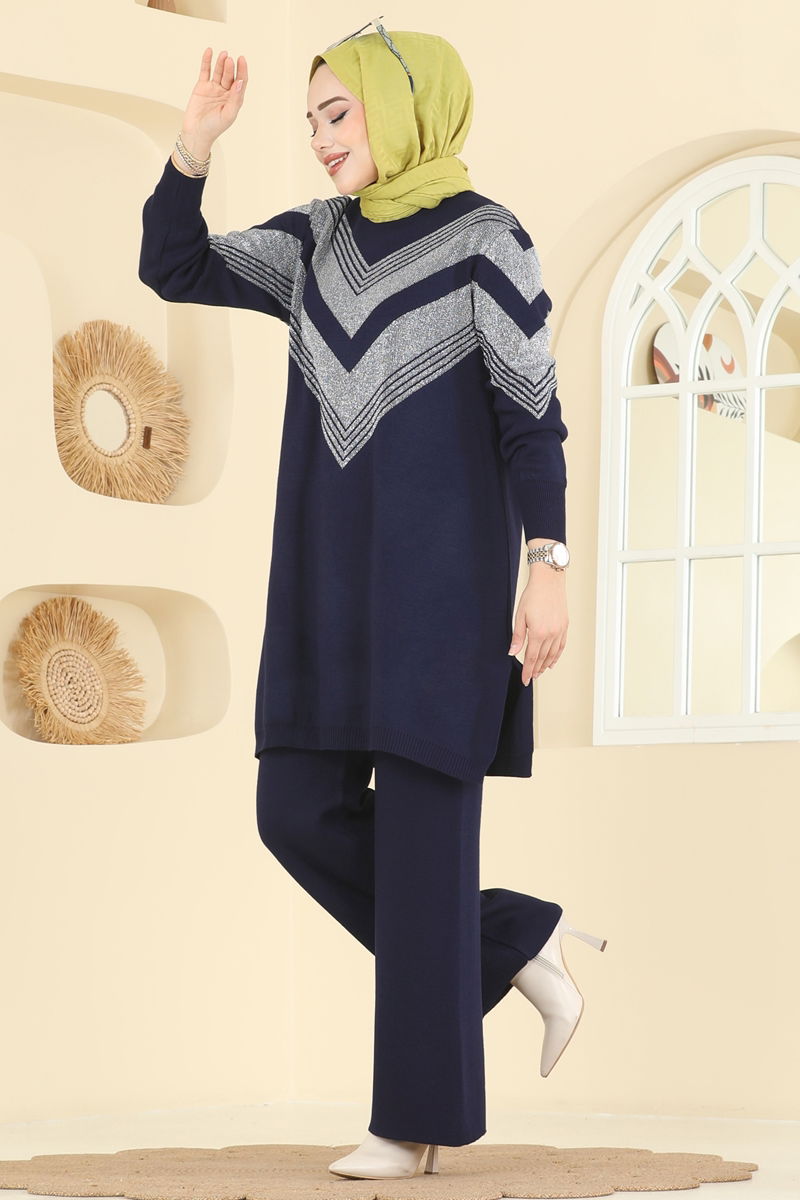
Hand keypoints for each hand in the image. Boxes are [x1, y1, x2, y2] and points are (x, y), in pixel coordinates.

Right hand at [180, 47, 247, 155]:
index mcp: (234, 99)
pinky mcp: (202, 86)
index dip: (242, 70)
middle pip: (229, 75)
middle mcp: (225, 92)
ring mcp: (213, 88)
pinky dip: (207, 61)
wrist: (196, 133)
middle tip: (229, 60)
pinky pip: (205, 71)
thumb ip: (235, 99)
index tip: (242, 59)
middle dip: (230, 68)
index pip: (241, 82)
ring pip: (218, 72)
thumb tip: (240, 82)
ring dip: (221, 63)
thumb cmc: (214, 128)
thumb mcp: (228, 115)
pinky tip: (209, 51)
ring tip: (223, 54)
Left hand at [508, 566, 567, 684]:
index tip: (525, 680)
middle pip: (543, 658)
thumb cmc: (533, 596)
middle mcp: (551, 634)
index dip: (528, 671)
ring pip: (553, 654)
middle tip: (532, 678)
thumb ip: (517, 637)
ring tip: (540, 672)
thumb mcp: (520, 616)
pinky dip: (557, 656)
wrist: (549, 581)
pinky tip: (552, 661)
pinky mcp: (564, 626)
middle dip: (536, 670)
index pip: (532, 658)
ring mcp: (559, 631)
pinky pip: (561, 646)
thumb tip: (513, 652)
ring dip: (546, 665)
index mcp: (538, 633)